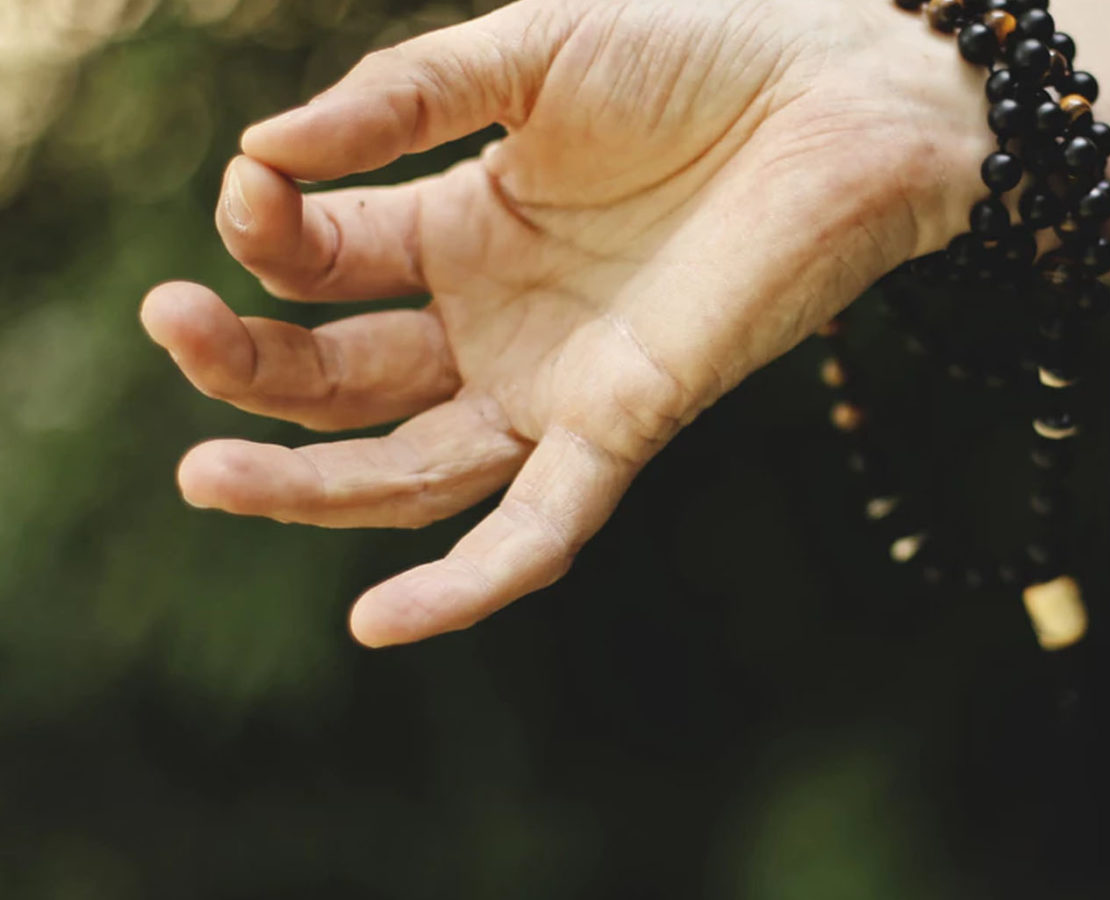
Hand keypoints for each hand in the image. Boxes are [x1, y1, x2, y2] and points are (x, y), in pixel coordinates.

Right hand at [140, 0, 991, 646]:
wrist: (843, 92)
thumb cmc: (700, 51)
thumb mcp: (527, 55)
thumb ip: (401, 101)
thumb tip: (263, 152)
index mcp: (461, 229)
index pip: (321, 265)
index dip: (266, 235)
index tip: (250, 188)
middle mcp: (497, 319)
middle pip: (342, 381)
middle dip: (248, 368)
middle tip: (169, 327)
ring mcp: (558, 380)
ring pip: (411, 469)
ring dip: (307, 486)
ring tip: (204, 475)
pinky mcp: (628, 423)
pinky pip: (541, 524)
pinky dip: (470, 582)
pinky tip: (379, 623)